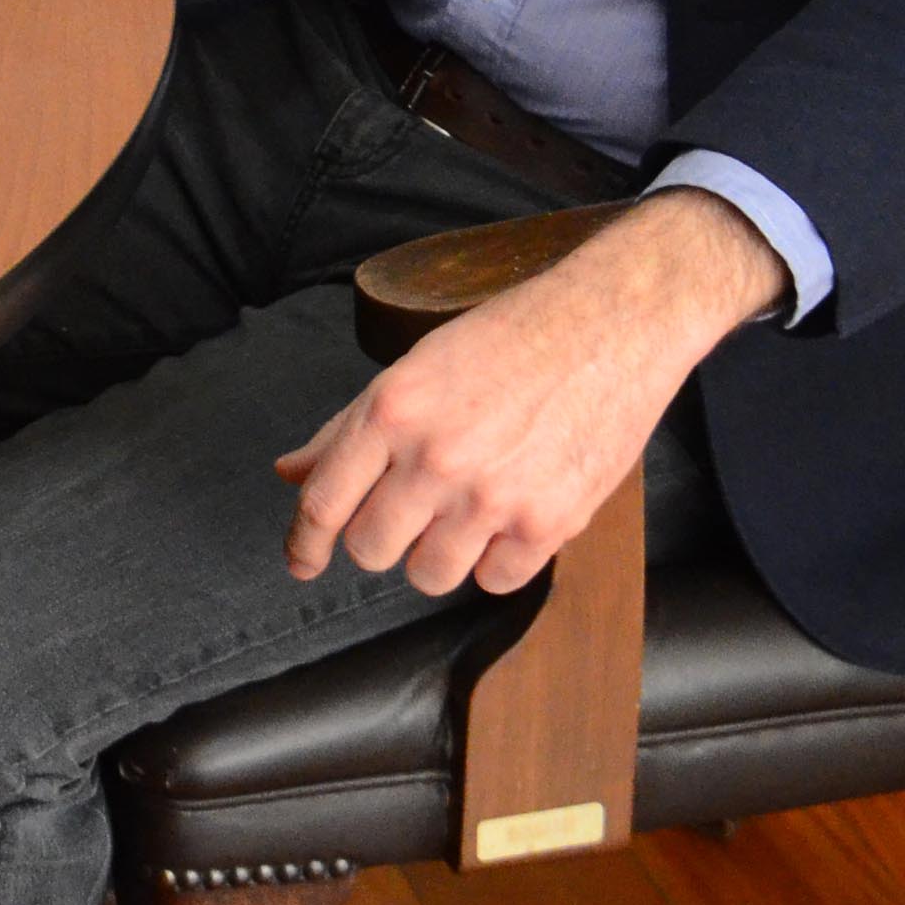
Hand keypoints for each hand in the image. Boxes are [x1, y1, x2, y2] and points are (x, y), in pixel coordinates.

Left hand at [274, 189, 787, 596]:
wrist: (612, 322)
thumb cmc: (514, 335)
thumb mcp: (416, 366)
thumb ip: (349, 428)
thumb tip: (292, 471)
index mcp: (393, 410)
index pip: (324, 502)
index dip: (304, 543)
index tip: (302, 563)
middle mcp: (436, 458)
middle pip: (371, 549)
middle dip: (382, 536)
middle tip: (412, 508)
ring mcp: (493, 496)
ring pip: (428, 575)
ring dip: (438, 553)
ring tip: (465, 510)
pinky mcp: (549, 523)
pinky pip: (495, 582)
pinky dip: (497, 561)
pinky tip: (509, 519)